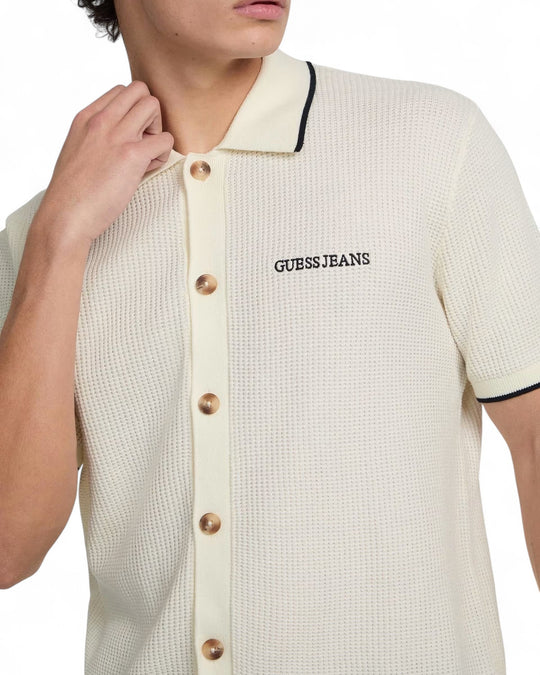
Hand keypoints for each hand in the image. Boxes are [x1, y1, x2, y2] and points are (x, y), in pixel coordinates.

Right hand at [35, 80, 174, 244]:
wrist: (65, 215)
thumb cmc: (72, 193)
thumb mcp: (77, 151)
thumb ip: (97, 138)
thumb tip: (121, 142)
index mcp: (86, 117)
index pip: (120, 92)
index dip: (132, 113)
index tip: (128, 138)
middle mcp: (101, 120)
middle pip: (140, 90)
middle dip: (149, 114)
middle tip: (143, 142)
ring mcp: (116, 135)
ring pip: (153, 105)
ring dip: (157, 130)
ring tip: (146, 156)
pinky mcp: (132, 155)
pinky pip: (165, 139)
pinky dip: (163, 154)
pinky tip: (148, 169)